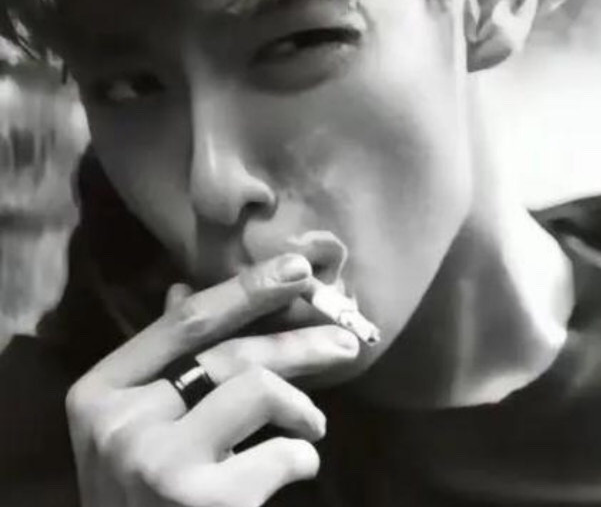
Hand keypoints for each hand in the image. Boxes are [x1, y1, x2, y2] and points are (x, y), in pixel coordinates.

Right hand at [65, 254, 359, 506]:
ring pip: (258, 390)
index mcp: (100, 392)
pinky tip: (298, 465)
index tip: (298, 269)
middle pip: (230, 354)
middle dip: (299, 341)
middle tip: (347, 340)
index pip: (186, 322)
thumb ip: (160, 360)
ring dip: (303, 406)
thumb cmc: (137, 494)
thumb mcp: (133, 425)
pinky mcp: (203, 505)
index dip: (248, 290)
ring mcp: (160, 465)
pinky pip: (280, 453)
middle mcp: (122, 424)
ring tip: (314, 425)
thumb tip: (182, 289)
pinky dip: (302, 455)